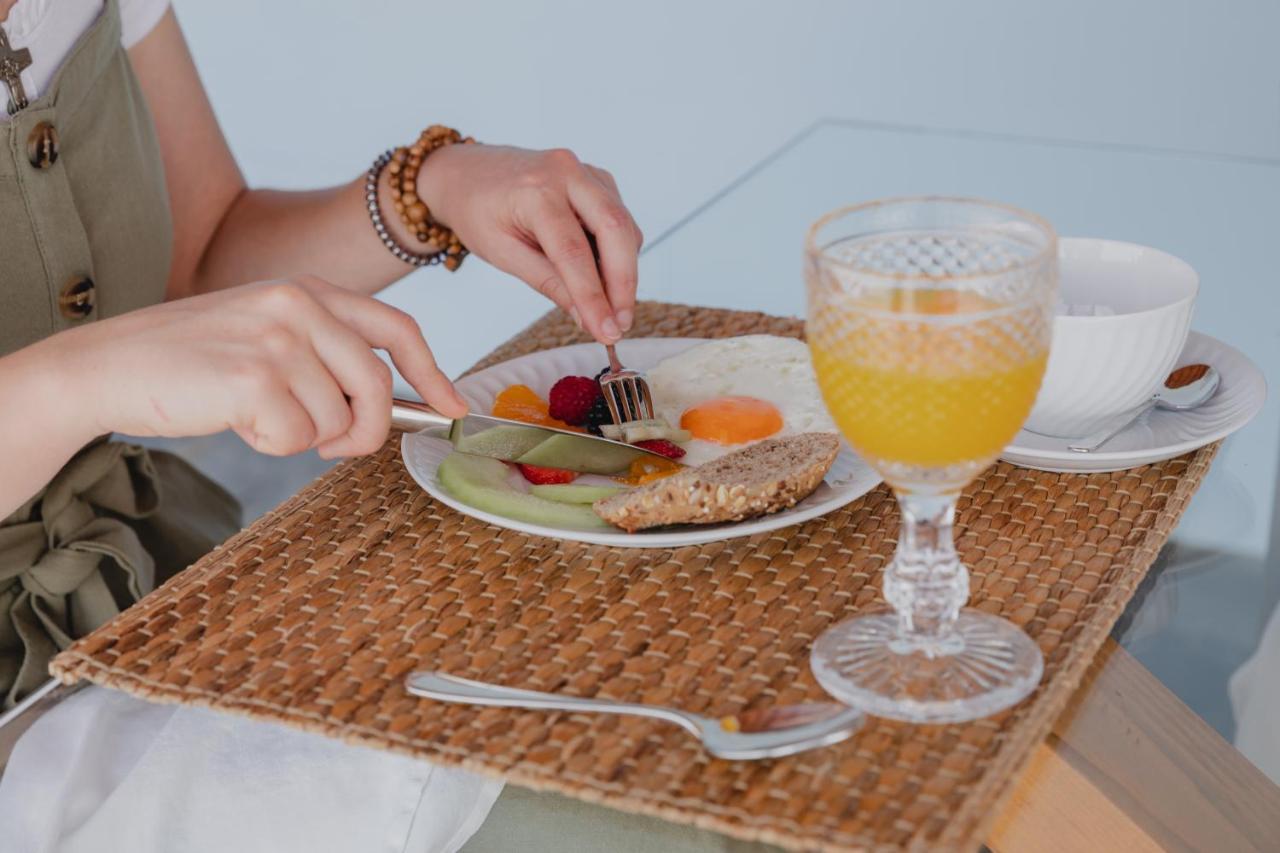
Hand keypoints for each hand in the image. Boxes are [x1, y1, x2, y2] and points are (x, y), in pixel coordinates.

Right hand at [47, 276, 466, 458]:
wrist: (106, 366)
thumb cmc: (191, 362)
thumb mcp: (268, 336)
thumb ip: (325, 355)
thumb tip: (391, 405)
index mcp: (308, 291)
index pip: (397, 329)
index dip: (434, 373)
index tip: (453, 408)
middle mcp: (299, 305)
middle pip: (376, 386)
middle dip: (364, 431)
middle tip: (333, 446)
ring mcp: (277, 340)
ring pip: (335, 420)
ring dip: (300, 436)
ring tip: (253, 413)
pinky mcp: (254, 378)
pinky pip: (296, 438)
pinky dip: (269, 445)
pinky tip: (233, 420)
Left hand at [416, 144, 642, 343]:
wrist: (469, 173)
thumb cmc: (477, 211)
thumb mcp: (502, 253)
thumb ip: (547, 282)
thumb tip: (587, 317)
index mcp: (535, 191)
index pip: (574, 252)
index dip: (594, 297)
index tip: (607, 332)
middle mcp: (567, 172)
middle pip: (615, 229)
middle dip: (625, 283)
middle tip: (621, 324)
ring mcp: (586, 172)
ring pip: (625, 226)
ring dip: (624, 271)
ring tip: (608, 306)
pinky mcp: (598, 180)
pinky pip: (621, 220)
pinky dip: (618, 252)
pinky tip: (601, 275)